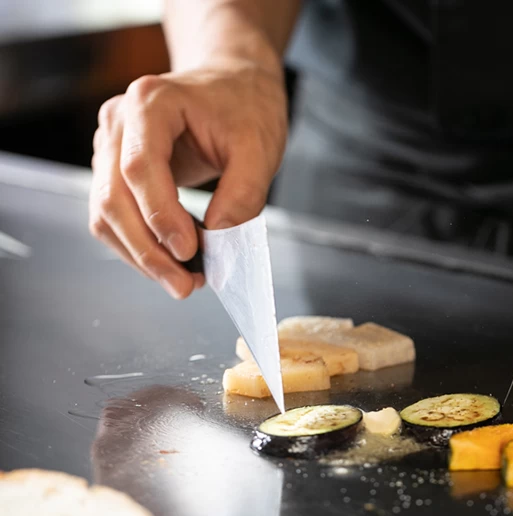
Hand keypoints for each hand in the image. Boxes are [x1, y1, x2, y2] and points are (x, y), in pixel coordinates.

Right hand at [90, 56, 287, 297]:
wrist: (233, 85)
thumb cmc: (245, 106)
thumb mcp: (260, 147)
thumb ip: (243, 194)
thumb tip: (220, 244)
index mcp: (150, 103)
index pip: (139, 168)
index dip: (160, 216)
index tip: (189, 252)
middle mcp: (118, 122)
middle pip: (113, 198)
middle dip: (147, 250)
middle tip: (185, 286)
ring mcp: (111, 146)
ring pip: (106, 214)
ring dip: (140, 255)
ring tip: (183, 282)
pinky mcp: (115, 170)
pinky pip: (115, 217)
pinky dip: (139, 246)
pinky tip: (172, 263)